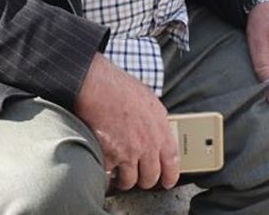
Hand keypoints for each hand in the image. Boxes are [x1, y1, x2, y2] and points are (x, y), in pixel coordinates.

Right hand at [73, 54, 178, 191]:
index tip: (167, 181)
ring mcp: (127, 153)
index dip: (170, 175)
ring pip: (129, 181)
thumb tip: (156, 131)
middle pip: (150, 177)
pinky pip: (108, 176)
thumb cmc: (119, 87)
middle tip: (139, 177)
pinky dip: (105, 174)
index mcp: (160, 129)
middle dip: (145, 180)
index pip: (172, 161)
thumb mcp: (149, 101)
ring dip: (124, 180)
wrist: (96, 86)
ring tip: (119, 174)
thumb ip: (155, 120)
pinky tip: (104, 167)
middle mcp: (147, 144)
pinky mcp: (108, 157)